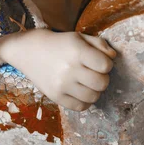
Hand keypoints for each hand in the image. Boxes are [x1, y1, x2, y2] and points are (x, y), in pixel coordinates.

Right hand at [0, 29, 115, 111]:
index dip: (107, 64)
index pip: (106, 65)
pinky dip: (86, 101)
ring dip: (95, 90)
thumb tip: (113, 57)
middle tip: (95, 73)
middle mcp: (69, 69)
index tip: (100, 62)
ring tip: (88, 83)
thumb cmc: (60, 44)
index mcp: (77, 52)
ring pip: (93, 97)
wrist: (30, 51)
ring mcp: (62, 85)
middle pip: (102, 83)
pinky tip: (81, 91)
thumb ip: (100, 44)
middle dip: (103, 78)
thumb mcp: (80, 37)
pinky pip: (81, 107)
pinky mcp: (56, 97)